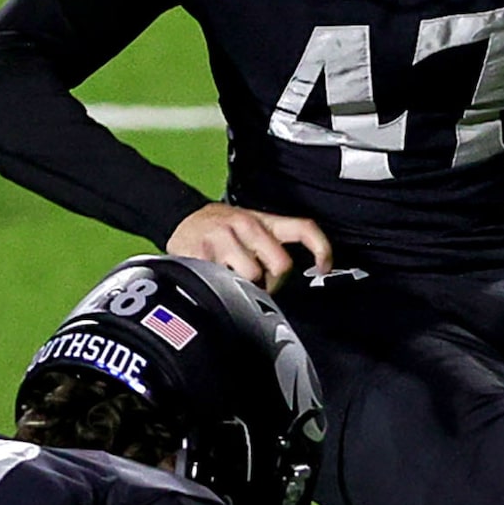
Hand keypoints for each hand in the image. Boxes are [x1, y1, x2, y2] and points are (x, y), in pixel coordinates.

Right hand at [168, 203, 334, 291]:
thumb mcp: (250, 229)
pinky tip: (214, 276)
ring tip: (233, 277)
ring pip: (252, 277)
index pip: (303, 228)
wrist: (179, 218)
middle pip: (281, 264)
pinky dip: (221, 286)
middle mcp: (246, 225)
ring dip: (245, 286)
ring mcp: (224, 238)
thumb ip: (272, 246)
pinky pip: (223, 282)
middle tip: (260, 282)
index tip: (325, 267)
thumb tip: (293, 276)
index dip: (321, 249)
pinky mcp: (202, 252)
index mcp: (263, 220)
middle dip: (274, 282)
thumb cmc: (220, 230)